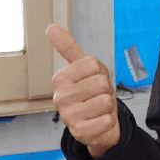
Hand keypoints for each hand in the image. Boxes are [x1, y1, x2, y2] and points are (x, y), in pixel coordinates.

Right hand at [48, 24, 120, 157]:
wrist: (97, 123)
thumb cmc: (90, 92)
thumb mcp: (82, 67)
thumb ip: (67, 47)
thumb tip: (50, 27)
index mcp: (60, 78)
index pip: (95, 65)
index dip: (101, 73)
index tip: (93, 81)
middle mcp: (60, 97)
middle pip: (102, 84)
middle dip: (106, 91)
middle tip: (97, 97)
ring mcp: (68, 117)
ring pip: (105, 101)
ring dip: (108, 106)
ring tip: (98, 109)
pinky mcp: (79, 133)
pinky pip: (107, 121)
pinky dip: (108, 121)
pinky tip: (98, 122)